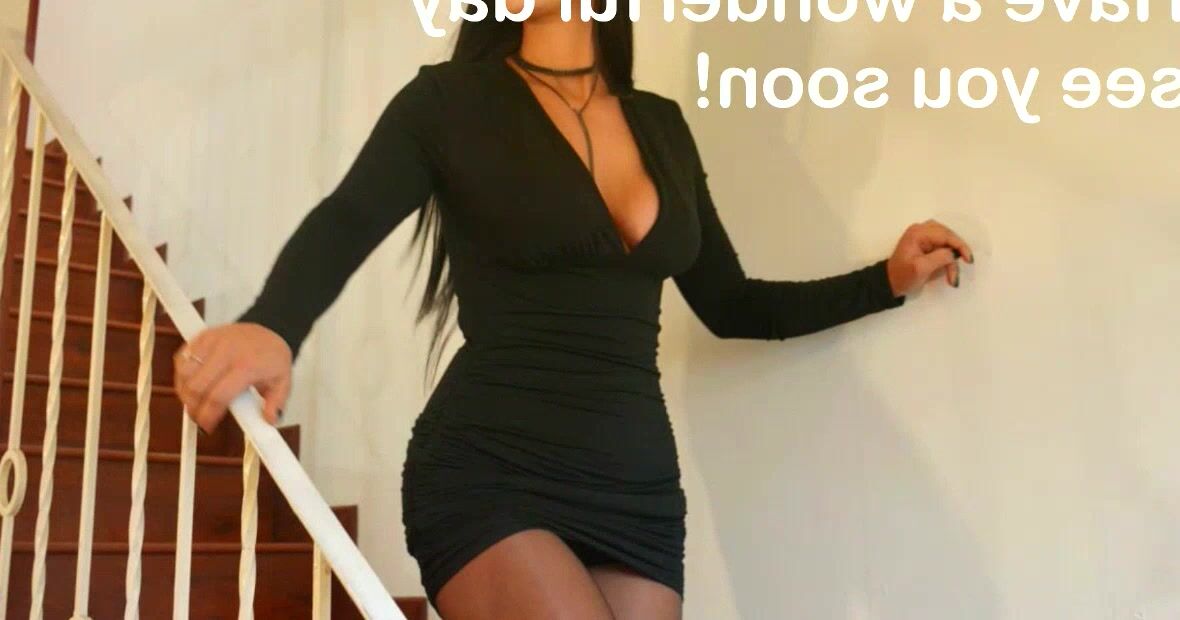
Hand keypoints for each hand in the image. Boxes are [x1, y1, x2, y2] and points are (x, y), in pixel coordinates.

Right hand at [173, 323, 292, 434]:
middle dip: (193, 408)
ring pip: (184, 373)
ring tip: (194, 403)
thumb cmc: (273, 357)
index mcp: (248, 365)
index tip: (207, 427)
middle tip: (199, 418)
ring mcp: (212, 341)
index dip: (208, 416)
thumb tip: (268, 421)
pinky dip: (181, 376)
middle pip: (196, 387)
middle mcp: (227, 351)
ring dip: (184, 393)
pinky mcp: (202, 336)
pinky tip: (191, 385)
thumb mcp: (283, 382)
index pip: (218, 396)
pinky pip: (181, 359)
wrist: (270, 328)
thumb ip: (276, 404)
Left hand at [885, 219, 973, 296]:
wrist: (890, 283)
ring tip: (952, 278)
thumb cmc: (903, 276)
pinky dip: (947, 261)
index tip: (969, 260)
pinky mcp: (926, 245)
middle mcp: (921, 230)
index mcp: (918, 233)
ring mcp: (924, 237)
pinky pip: (943, 249)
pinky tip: (949, 273)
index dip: (960, 246)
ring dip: (951, 260)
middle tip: (960, 269)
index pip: (946, 234)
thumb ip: (940, 257)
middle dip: (956, 254)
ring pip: (947, 244)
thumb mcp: (921, 268)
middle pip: (948, 237)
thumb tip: (954, 253)